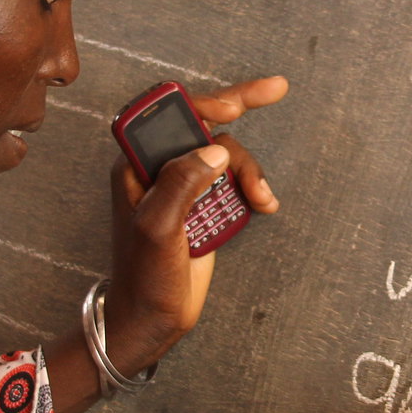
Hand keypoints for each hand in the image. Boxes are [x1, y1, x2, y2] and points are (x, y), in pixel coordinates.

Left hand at [102, 77, 287, 373]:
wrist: (151, 321)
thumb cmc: (143, 277)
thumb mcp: (158, 228)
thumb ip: (181, 183)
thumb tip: (214, 148)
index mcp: (136, 166)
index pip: (170, 116)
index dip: (204, 99)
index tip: (236, 100)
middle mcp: (160, 171)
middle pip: (206, 129)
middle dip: (238, 124)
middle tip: (275, 92)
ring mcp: (184, 189)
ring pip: (225, 157)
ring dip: (249, 170)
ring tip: (263, 200)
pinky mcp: (203, 208)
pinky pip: (233, 183)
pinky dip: (251, 188)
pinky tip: (263, 205)